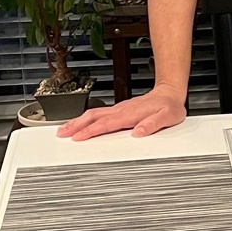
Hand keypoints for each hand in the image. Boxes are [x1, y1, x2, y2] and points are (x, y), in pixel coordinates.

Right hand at [59, 85, 185, 141]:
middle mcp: (121, 110)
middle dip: (76, 125)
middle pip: (93, 116)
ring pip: (93, 114)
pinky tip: (81, 123)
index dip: (90, 131)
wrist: (169, 93)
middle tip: (61, 133)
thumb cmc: (169, 106)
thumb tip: (138, 132)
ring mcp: (119, 109)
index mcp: (130, 114)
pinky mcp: (119, 109)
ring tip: (64, 129)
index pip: (106, 124)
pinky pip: (98, 114)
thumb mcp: (167, 117)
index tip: (78, 137)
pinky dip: (86, 119)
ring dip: (77, 121)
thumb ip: (153, 124)